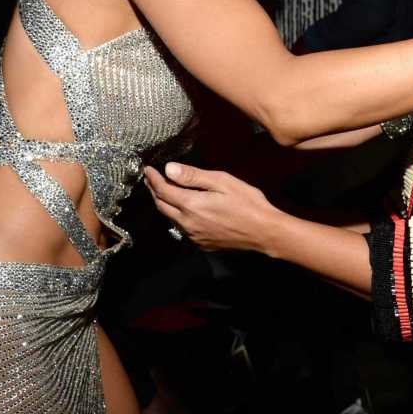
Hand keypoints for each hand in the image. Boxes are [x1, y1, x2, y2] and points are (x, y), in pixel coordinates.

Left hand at [144, 163, 280, 253]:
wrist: (264, 232)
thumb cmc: (248, 203)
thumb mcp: (222, 182)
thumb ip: (194, 176)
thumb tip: (169, 169)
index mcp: (191, 205)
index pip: (163, 190)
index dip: (153, 179)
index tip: (148, 169)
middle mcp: (188, 223)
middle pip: (162, 205)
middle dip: (154, 191)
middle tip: (151, 179)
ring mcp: (194, 236)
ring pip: (170, 218)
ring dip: (164, 204)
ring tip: (163, 191)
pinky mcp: (202, 244)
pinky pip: (182, 228)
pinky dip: (176, 216)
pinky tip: (183, 210)